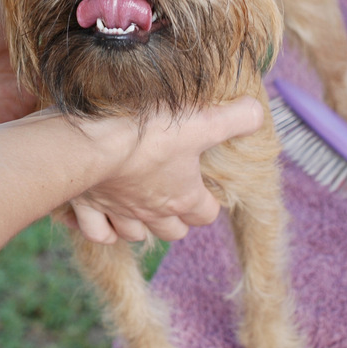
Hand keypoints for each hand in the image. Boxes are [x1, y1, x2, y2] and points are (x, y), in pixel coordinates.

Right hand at [59, 97, 263, 243]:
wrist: (93, 142)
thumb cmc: (149, 132)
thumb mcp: (202, 120)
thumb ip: (235, 118)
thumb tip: (259, 113)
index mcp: (182, 196)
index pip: (206, 214)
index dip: (208, 202)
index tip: (205, 186)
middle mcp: (152, 212)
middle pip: (173, 231)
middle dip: (176, 218)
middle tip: (173, 194)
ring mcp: (118, 212)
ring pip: (135, 234)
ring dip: (140, 224)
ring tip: (139, 204)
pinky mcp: (87, 207)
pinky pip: (97, 232)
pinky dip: (102, 227)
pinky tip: (103, 213)